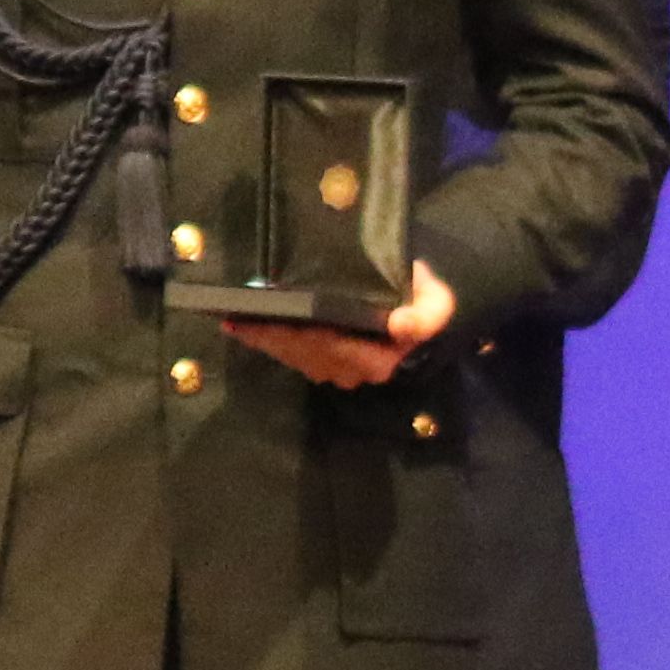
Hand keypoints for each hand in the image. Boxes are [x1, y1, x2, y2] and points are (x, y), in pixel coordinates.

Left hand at [226, 260, 455, 389]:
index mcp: (380, 358)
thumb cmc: (417, 297)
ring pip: (295, 355)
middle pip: (307, 353)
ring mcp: (338, 371)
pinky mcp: (323, 366)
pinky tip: (239, 326)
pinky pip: (291, 356)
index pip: (333, 349)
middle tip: (242, 314)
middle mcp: (356, 372)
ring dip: (264, 339)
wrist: (413, 304)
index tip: (267, 322)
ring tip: (234, 319)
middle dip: (273, 336)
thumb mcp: (435, 299)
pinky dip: (264, 340)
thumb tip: (400, 325)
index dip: (299, 338)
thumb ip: (429, 313)